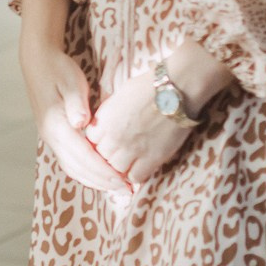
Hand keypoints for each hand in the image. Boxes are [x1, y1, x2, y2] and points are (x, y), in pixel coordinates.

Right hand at [20, 33, 133, 200]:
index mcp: (56, 125)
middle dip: (103, 183)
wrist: (38, 61)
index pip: (83, 157)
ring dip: (95, 181)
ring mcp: (50, 138)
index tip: (125, 182)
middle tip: (127, 191)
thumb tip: (80, 122)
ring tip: (117, 188)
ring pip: (73, 169)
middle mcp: (51, 136)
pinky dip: (86, 173)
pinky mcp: (54, 136)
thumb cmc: (58, 69)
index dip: (105, 172)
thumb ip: (77, 102)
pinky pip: (70, 162)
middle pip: (78, 169)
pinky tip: (101, 175)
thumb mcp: (70, 81)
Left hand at [82, 64, 196, 201]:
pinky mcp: (152, 158)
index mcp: (105, 119)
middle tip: (119, 152)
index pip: (91, 140)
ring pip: (116, 170)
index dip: (98, 141)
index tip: (106, 140)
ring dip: (121, 167)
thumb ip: (109, 114)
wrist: (174, 91)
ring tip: (129, 161)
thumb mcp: (119, 97)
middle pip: (102, 157)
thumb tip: (105, 125)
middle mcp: (115, 136)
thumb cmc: (148, 88)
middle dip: (108, 155)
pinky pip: (136, 177)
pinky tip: (140, 167)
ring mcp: (133, 149)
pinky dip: (136, 175)